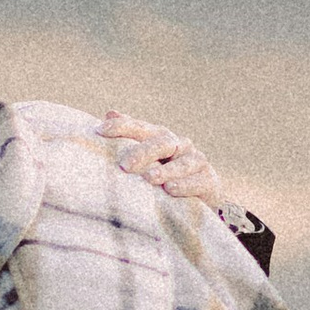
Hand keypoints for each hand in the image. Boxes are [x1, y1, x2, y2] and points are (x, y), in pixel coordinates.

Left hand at [99, 111, 223, 209]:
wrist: (201, 195)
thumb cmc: (165, 173)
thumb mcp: (147, 157)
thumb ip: (129, 137)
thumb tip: (109, 113)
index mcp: (160, 137)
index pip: (140, 127)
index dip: (121, 126)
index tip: (100, 130)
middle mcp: (179, 144)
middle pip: (162, 142)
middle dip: (143, 152)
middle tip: (125, 166)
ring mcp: (196, 161)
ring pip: (182, 162)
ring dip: (166, 171)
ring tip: (150, 179)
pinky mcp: (208, 179)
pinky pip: (198, 181)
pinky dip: (184, 185)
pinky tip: (170, 190)